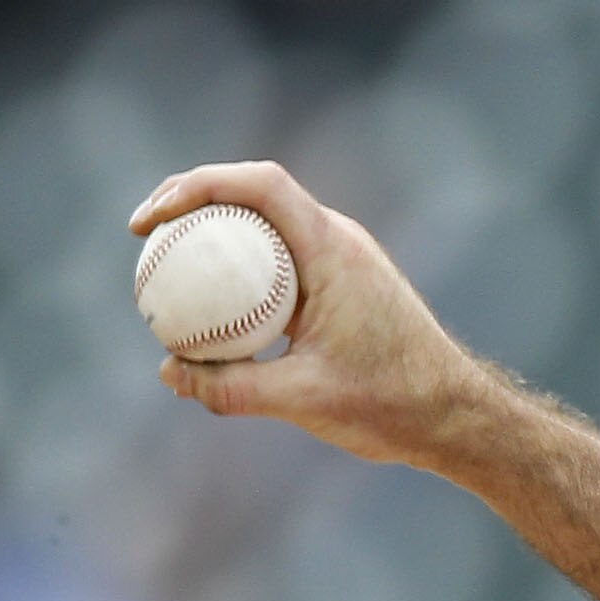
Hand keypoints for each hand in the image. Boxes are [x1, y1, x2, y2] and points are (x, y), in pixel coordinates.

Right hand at [130, 160, 492, 467]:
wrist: (455, 416)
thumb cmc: (394, 403)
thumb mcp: (305, 399)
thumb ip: (231, 388)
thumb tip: (170, 373)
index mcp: (334, 250)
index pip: (260, 184)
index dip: (196, 185)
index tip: (152, 221)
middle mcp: (339, 242)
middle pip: (254, 196)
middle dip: (192, 204)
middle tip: (144, 240)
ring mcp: (341, 262)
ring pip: (265, 231)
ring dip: (215, 239)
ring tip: (165, 272)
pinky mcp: (339, 287)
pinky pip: (278, 264)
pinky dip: (239, 274)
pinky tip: (209, 312)